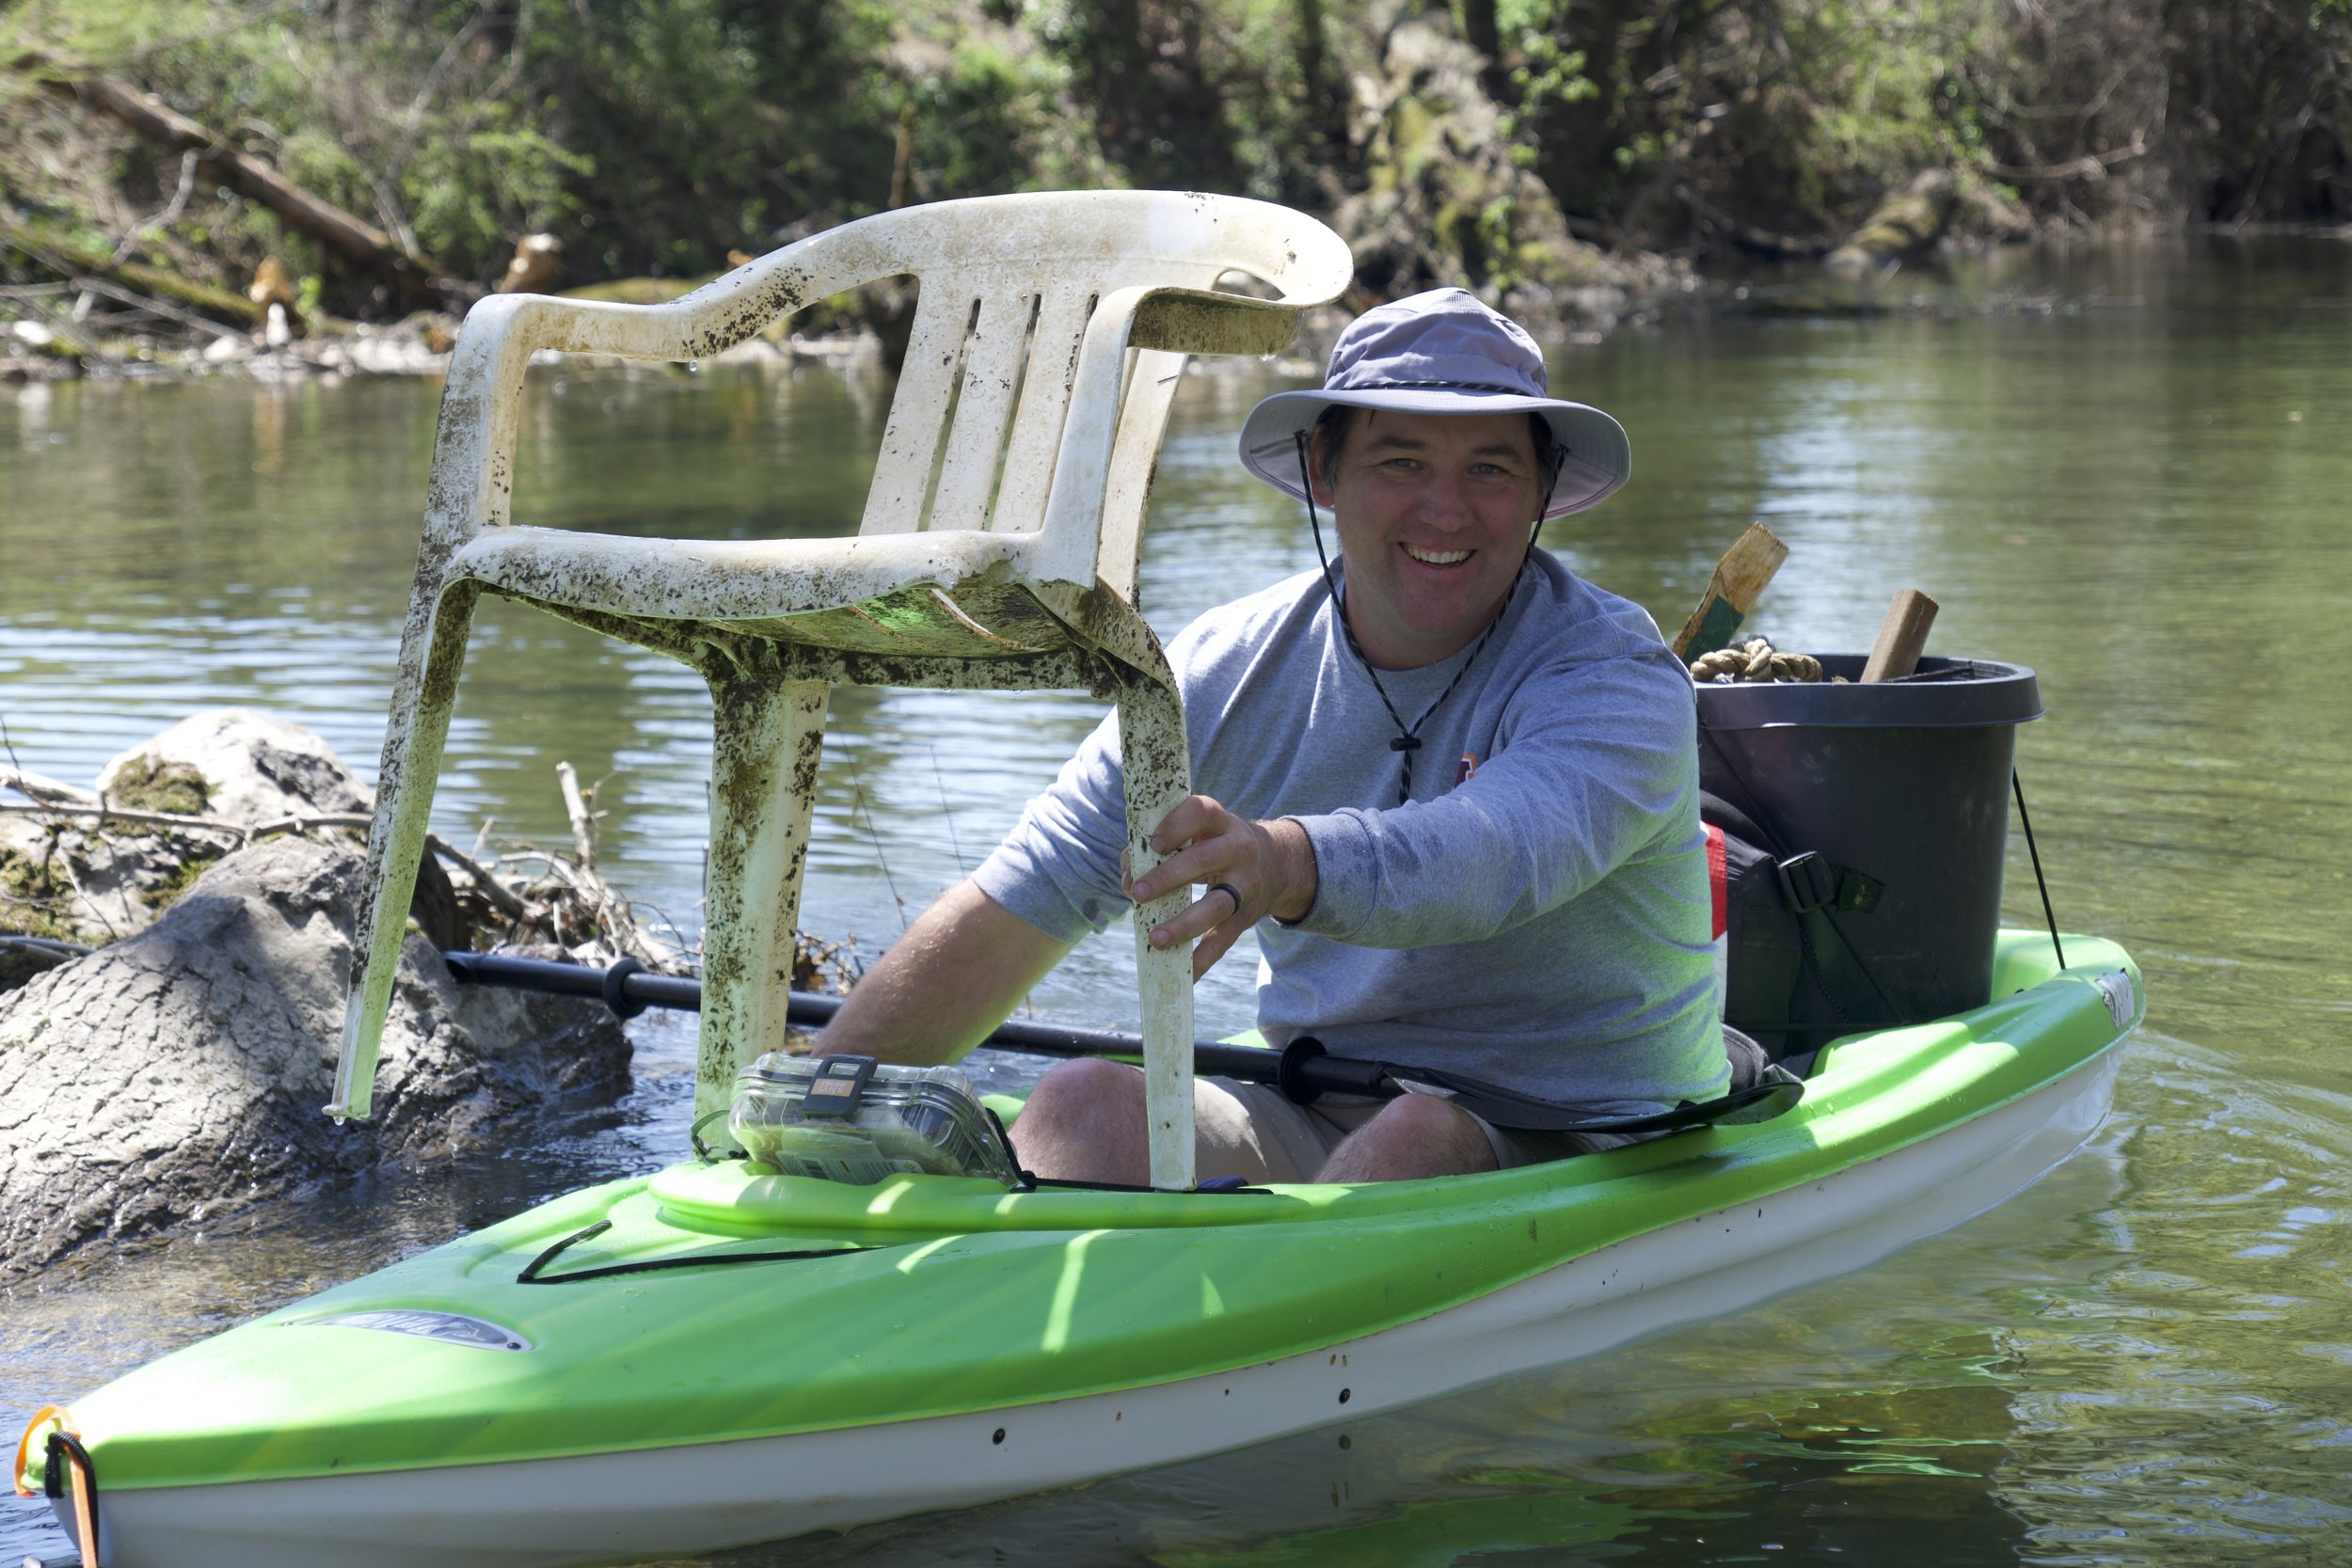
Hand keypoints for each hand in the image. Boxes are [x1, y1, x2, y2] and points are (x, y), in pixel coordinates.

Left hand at [1123, 795, 1316, 980]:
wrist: (1278, 863)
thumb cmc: (1217, 843)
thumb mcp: (1202, 832)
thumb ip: (1161, 846)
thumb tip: (1129, 878)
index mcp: (1222, 822)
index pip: (1201, 811)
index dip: (1177, 825)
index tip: (1154, 842)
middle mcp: (1239, 850)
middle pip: (1204, 860)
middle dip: (1168, 876)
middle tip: (1138, 892)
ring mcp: (1245, 885)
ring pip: (1216, 906)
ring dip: (1183, 924)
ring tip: (1155, 938)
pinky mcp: (1245, 917)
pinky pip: (1222, 942)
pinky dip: (1201, 961)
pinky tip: (1183, 976)